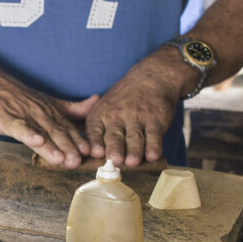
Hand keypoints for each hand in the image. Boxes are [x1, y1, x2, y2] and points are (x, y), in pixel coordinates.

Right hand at [0, 72, 97, 167]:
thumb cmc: (14, 97)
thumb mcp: (47, 101)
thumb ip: (71, 107)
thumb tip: (96, 102)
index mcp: (50, 112)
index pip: (68, 128)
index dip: (81, 141)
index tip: (93, 153)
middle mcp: (40, 113)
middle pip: (57, 132)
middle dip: (69, 147)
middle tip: (79, 161)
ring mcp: (24, 115)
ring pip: (41, 132)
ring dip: (52, 145)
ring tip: (62, 159)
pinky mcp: (6, 118)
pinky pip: (19, 127)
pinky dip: (28, 134)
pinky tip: (36, 141)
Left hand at [85, 52, 190, 166]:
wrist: (151, 79)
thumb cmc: (123, 100)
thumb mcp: (103, 107)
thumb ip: (95, 130)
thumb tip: (86, 156)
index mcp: (100, 115)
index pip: (94, 131)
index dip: (95, 142)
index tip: (95, 153)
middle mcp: (117, 116)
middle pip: (115, 136)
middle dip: (114, 148)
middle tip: (115, 160)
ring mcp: (137, 118)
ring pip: (134, 137)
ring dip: (133, 151)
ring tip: (132, 162)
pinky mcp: (155, 120)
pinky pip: (154, 135)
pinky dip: (153, 146)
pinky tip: (152, 156)